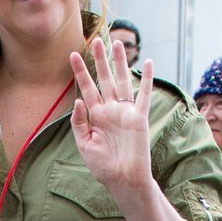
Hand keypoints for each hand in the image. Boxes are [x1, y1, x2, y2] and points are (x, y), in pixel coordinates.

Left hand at [69, 37, 154, 198]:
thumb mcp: (84, 146)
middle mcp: (111, 110)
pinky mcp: (139, 117)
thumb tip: (78, 101)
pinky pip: (143, 95)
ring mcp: (125, 112)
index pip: (86, 88)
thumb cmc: (104, 167)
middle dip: (100, 60)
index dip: (81, 72)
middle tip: (96, 40)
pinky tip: (149, 62)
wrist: (123, 180)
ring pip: (122, 81)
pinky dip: (147, 79)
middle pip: (104, 79)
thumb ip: (79, 124)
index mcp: (96, 116)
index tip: (73, 54)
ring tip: (117, 43)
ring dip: (120, 63)